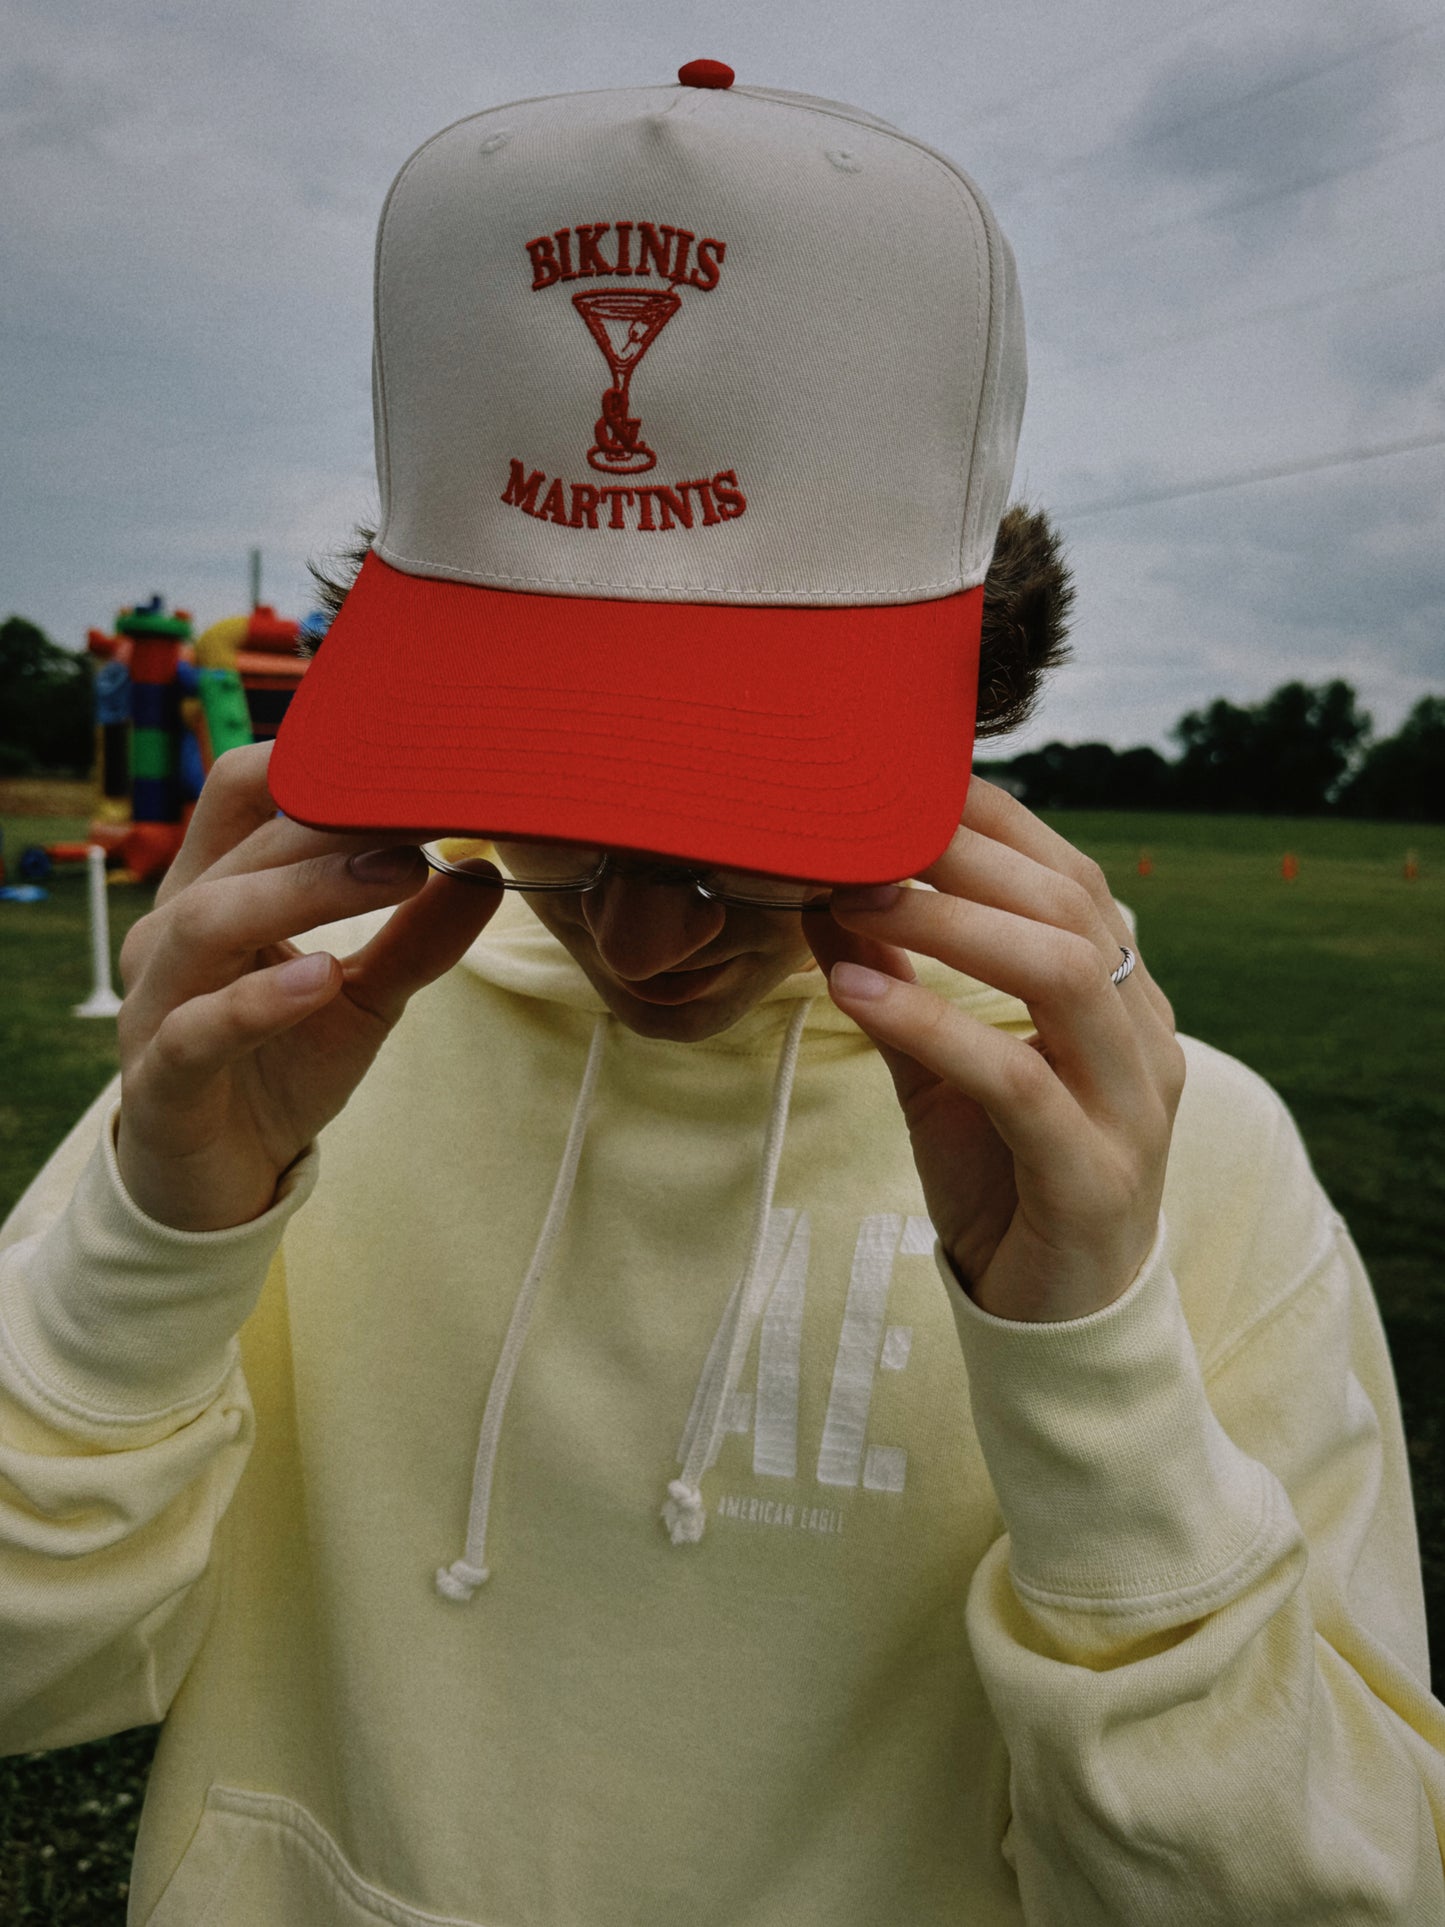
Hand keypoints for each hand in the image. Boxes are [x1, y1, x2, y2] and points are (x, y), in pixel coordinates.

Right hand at [115, 742, 502, 1232]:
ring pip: (208, 922)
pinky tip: (322, 978)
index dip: (316, 762)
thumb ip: (417, 936)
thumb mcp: (366, 996)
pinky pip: (198, 1029)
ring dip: (304, 890)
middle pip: (242, 847)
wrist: (224, 1178)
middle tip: (429, 811)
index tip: (412, 758)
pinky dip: (259, 1000)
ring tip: (396, 874)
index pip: (242, 789)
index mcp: (211, 889)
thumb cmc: (282, 1063)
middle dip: (336, 823)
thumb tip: (487, 870)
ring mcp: (155, 1006)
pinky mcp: (158, 1081)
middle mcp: (170, 933)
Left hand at [811, 779, 1185, 1321]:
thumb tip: (825, 898)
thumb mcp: (943, 1070)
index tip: (898, 775)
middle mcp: (1143, 1034)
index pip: (1069, 873)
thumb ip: (900, 987)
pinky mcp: (1094, 1176)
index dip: (988, 820)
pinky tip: (857, 992)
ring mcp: (1132, 1106)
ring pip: (1062, 973)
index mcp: (1121, 996)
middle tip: (860, 826)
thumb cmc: (1003, 1177)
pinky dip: (935, 1025)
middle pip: (1069, 906)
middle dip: (961, 857)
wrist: (1053, 1317)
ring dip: (951, 924)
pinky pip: (1019, 1081)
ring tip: (855, 896)